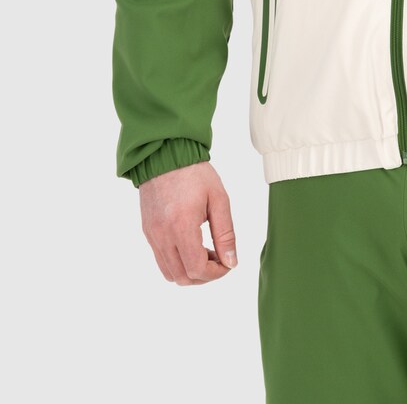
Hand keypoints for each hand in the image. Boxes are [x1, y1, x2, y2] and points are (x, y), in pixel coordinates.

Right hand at [139, 161, 237, 285]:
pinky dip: (178, 263)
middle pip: (182, 277)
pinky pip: (161, 260)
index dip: (216, 273)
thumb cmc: (195, 173)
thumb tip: (231, 262)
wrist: (165, 156)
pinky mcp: (147, 232)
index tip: (228, 263)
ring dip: (190, 272)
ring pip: (170, 273)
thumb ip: (226, 233)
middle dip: (205, 276)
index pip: (197, 269)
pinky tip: (192, 246)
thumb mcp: (219, 199)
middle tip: (219, 258)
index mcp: (181, 226)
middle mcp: (162, 235)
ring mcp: (152, 235)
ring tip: (206, 252)